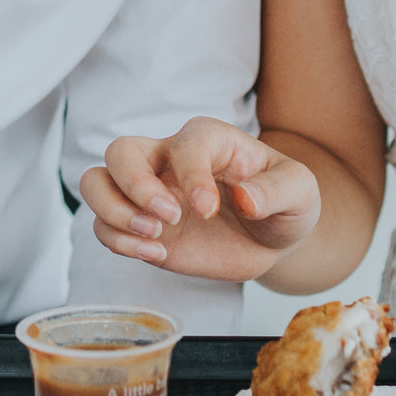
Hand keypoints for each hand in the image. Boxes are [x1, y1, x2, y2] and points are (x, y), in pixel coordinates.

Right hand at [81, 116, 320, 281]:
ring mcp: (149, 193)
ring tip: (154, 240)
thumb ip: (277, 190)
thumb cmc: (284, 201)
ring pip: (96, 183)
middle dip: (134, 187)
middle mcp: (169, 159)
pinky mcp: (141, 226)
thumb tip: (245, 198)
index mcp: (208, 140)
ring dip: (114, 212)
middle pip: (120, 151)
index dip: (192, 177)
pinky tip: (156, 255)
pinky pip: (104, 226)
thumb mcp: (300, 191)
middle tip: (168, 220)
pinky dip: (118, 242)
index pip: (185, 145)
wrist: (272, 236)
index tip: (210, 210)